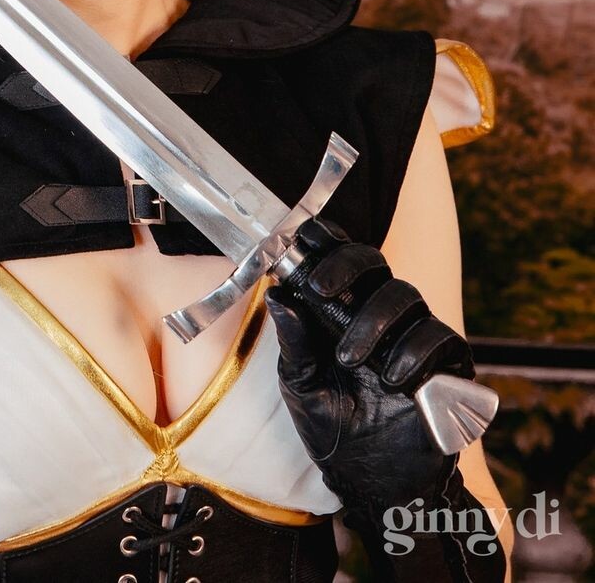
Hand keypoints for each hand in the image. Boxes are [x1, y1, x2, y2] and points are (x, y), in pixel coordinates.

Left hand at [263, 216, 473, 512]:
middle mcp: (378, 313)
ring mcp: (413, 335)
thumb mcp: (301, 383)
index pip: (339, 258)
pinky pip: (440, 336)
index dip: (326, 241)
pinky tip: (394, 378)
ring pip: (405, 295)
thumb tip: (277, 294)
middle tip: (322, 291)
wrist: (372, 483)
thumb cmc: (331, 427)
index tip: (303, 241)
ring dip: (375, 321)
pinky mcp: (447, 364)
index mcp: (340, 310)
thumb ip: (294, 341)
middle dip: (347, 267)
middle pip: (373, 262)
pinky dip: (415, 351)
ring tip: (353, 360)